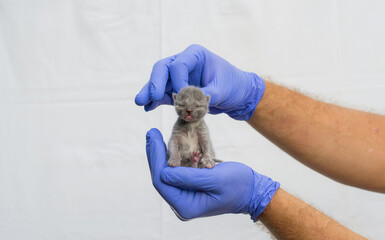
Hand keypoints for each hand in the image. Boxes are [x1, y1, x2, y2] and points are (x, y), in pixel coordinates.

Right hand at [136, 44, 265, 119]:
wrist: (237, 95)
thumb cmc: (233, 85)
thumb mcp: (224, 88)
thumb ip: (207, 94)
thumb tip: (192, 103)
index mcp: (195, 55)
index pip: (178, 65)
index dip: (177, 81)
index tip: (183, 96)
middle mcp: (184, 63)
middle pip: (163, 69)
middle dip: (155, 82)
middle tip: (151, 96)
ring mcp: (178, 77)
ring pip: (159, 82)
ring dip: (150, 93)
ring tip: (140, 102)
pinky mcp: (177, 91)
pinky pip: (163, 95)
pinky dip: (155, 101)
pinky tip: (147, 108)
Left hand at [145, 128, 279, 220]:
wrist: (251, 190)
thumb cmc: (237, 185)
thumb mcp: (214, 179)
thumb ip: (188, 178)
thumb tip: (164, 171)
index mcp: (186, 205)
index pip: (162, 181)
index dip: (155, 158)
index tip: (153, 137)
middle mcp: (181, 203)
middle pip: (161, 177)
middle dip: (155, 154)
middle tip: (151, 132)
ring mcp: (184, 196)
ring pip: (165, 173)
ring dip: (159, 154)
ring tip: (153, 135)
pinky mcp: (188, 188)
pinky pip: (174, 172)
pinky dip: (169, 157)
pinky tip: (164, 144)